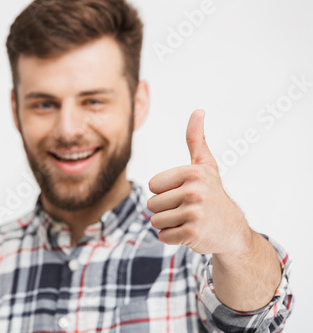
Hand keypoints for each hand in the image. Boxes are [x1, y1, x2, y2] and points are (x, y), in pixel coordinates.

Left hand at [147, 109, 251, 254]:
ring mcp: (194, 213)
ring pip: (155, 221)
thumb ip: (196, 140)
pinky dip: (173, 237)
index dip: (165, 192)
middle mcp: (194, 191)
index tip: (184, 193)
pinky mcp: (192, 233)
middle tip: (188, 210)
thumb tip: (198, 110)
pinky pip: (163, 236)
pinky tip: (190, 232)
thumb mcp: (206, 165)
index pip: (152, 185)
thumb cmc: (213, 194)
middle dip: (166, 210)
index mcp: (192, 173)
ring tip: (188, 220)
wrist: (233, 230)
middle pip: (151, 204)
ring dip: (168, 224)